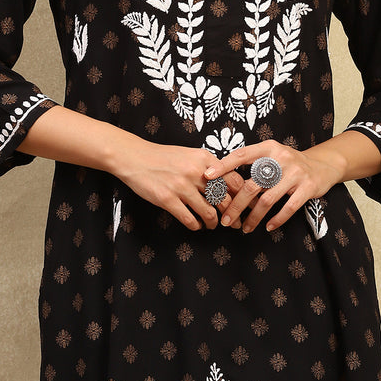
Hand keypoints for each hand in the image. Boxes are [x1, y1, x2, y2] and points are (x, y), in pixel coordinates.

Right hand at [116, 138, 244, 231]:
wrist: (135, 158)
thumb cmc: (164, 157)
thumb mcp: (190, 155)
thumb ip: (209, 166)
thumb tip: (228, 183)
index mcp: (204, 158)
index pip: (232, 180)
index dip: (242, 196)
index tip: (244, 205)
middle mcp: (195, 172)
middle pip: (224, 199)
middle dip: (232, 214)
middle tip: (234, 223)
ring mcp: (181, 186)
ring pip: (208, 212)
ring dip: (213, 223)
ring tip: (213, 225)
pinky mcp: (168, 199)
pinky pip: (189, 219)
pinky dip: (196, 226)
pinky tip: (196, 226)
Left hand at [205, 140, 346, 233]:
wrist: (322, 165)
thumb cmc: (288, 163)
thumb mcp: (272, 154)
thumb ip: (253, 162)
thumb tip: (222, 176)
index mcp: (268, 148)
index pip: (241, 155)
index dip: (223, 165)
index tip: (207, 176)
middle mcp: (281, 159)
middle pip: (252, 185)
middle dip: (236, 205)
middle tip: (225, 220)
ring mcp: (295, 173)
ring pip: (267, 200)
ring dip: (253, 217)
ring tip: (245, 228)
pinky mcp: (307, 187)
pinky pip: (288, 208)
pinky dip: (276, 220)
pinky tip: (268, 227)